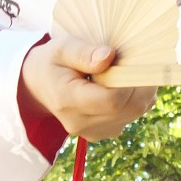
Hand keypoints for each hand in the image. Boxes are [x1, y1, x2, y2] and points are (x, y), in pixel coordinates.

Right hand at [18, 35, 156, 141]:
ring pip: (136, 111)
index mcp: (67, 101)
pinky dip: (135, 97)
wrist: (39, 85)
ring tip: (125, 69)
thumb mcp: (61, 48)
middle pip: (129, 108)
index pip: (112, 100)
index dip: (128, 79)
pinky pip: (133, 114)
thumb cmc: (53, 62)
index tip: (129, 58)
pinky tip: (122, 83)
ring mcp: (94, 132)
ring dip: (140, 89)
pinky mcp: (104, 132)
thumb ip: (84, 53)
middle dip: (139, 82)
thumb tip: (109, 56)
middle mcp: (81, 123)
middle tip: (134, 60)